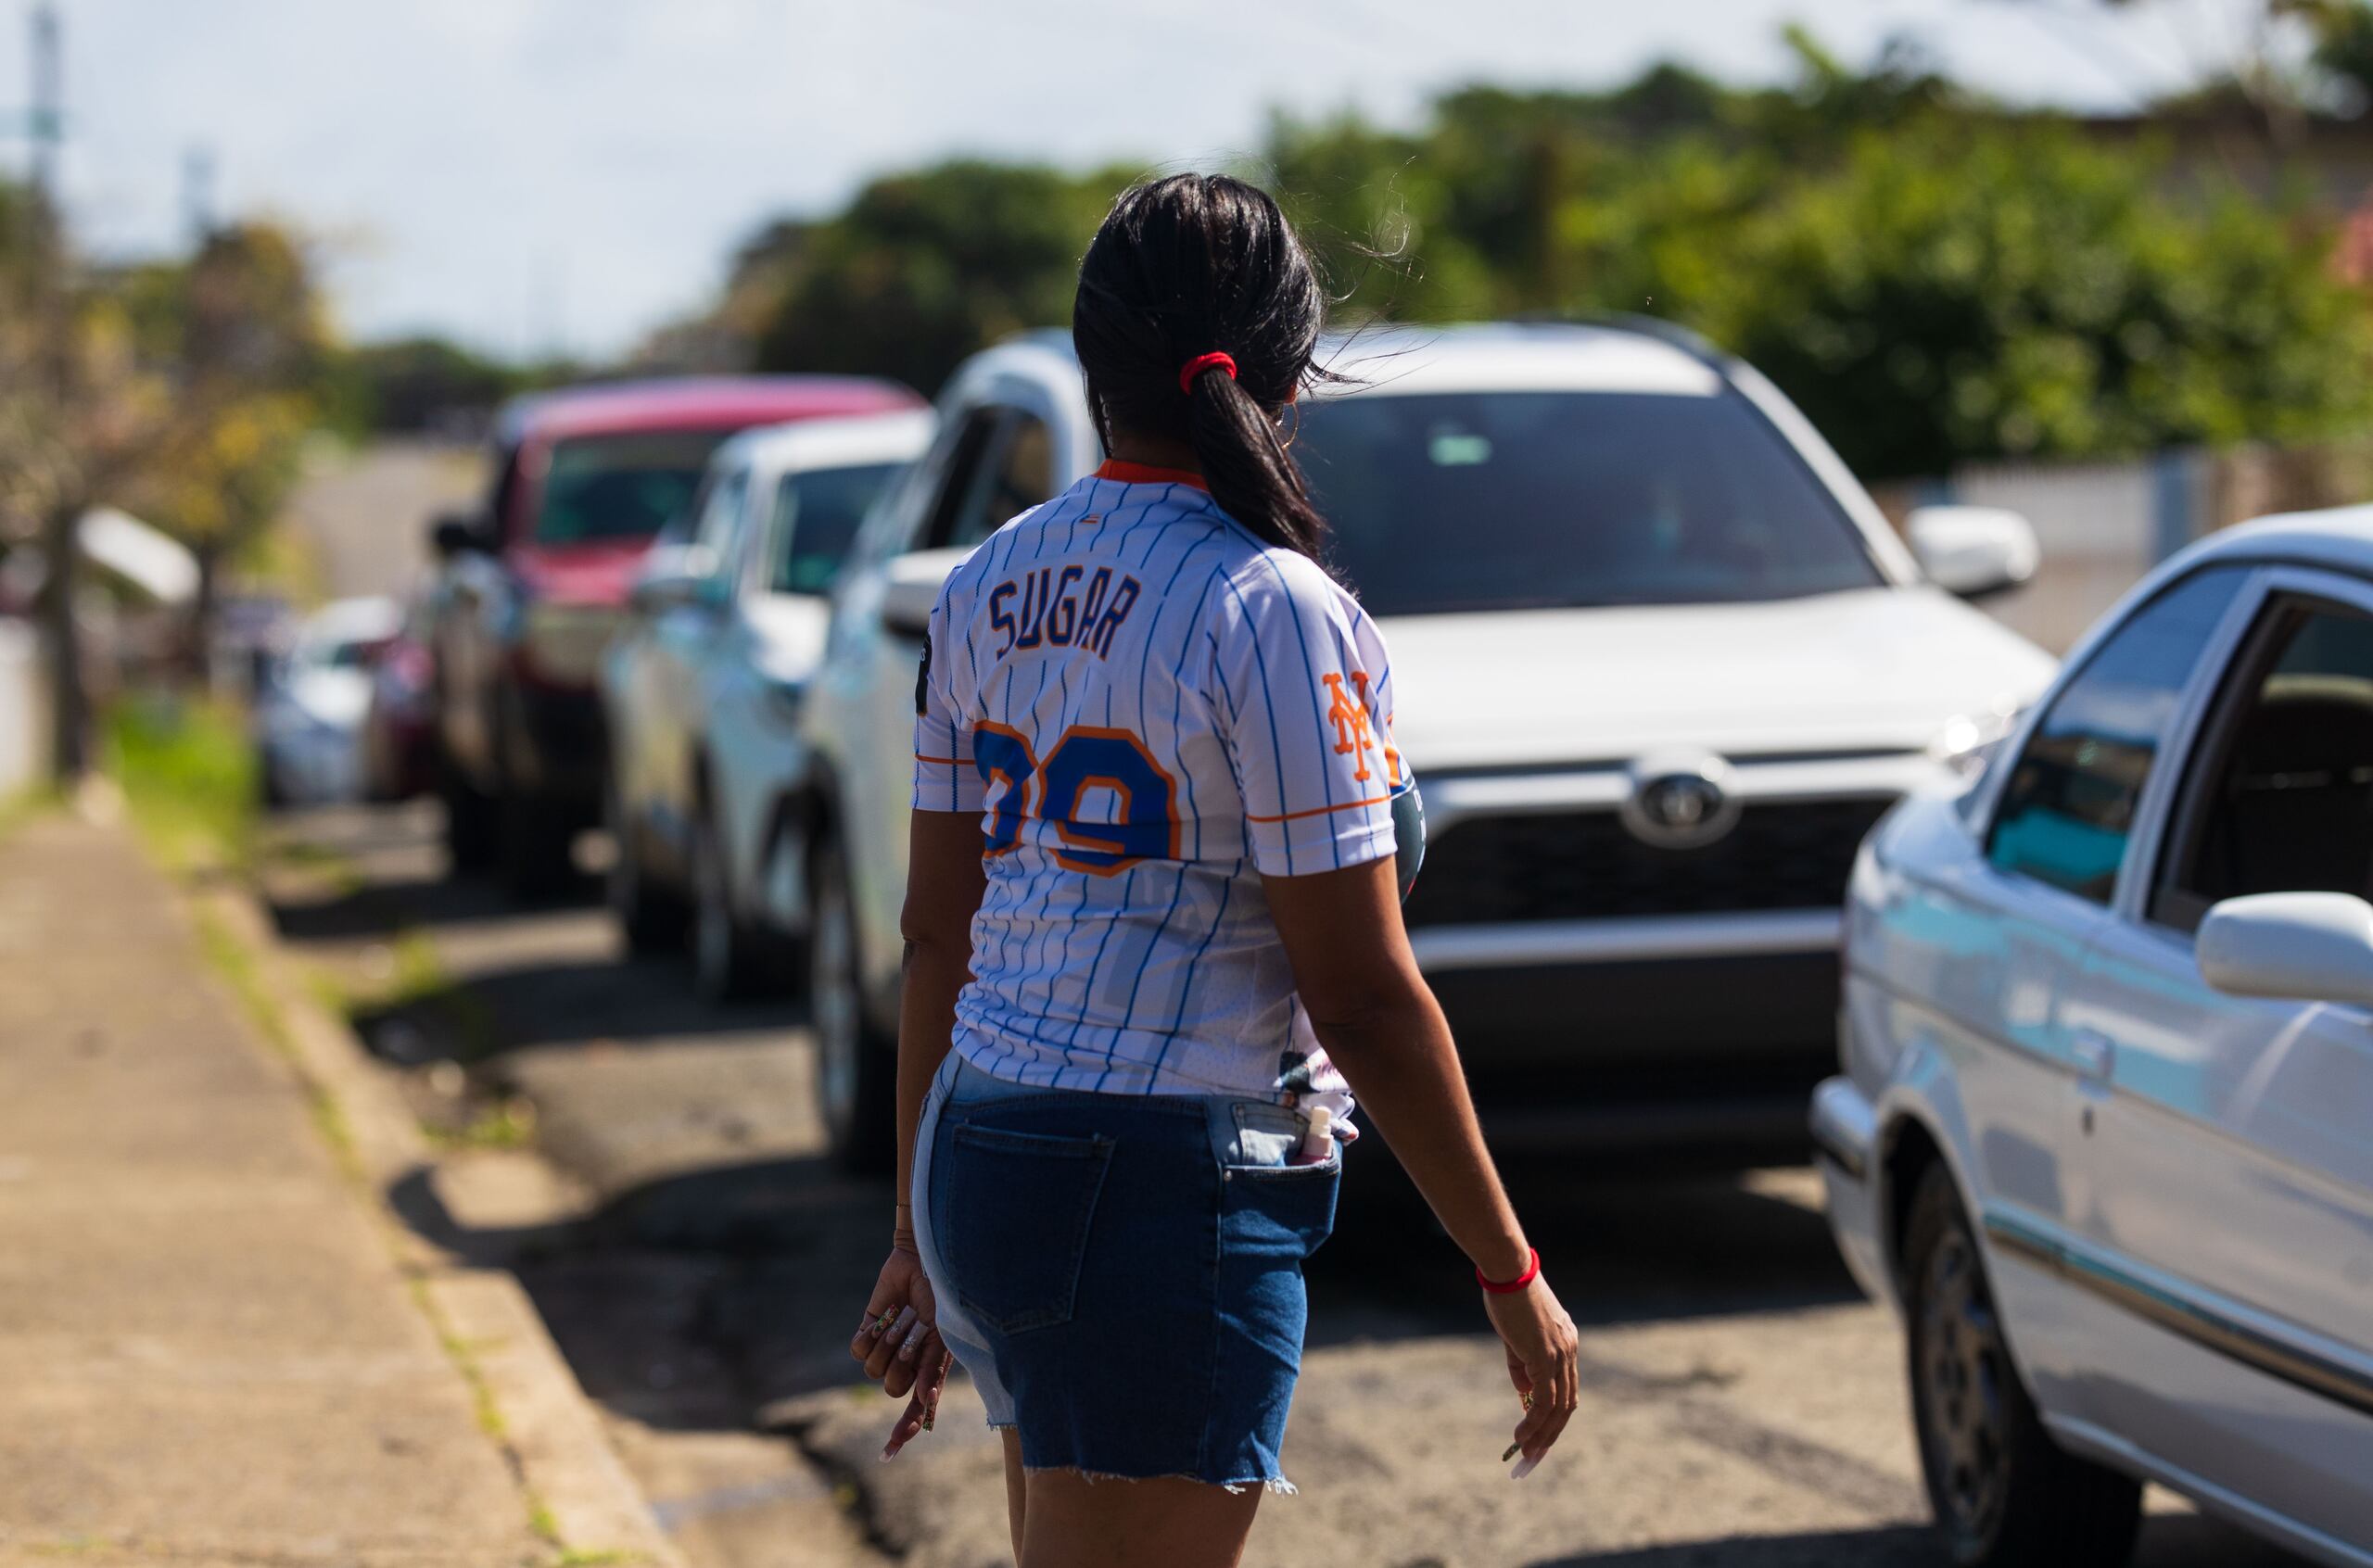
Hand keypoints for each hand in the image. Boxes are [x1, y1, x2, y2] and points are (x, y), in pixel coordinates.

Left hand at [850, 1246, 948, 1456]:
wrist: (922, 1262)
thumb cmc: (942, 1298)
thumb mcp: (943, 1335)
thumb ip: (933, 1367)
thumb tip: (924, 1401)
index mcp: (929, 1369)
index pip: (915, 1410)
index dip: (902, 1431)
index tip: (887, 1453)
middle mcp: (906, 1364)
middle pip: (892, 1388)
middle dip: (900, 1365)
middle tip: (914, 1338)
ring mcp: (885, 1349)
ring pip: (872, 1370)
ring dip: (888, 1344)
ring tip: (902, 1321)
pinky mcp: (867, 1332)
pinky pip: (857, 1350)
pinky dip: (869, 1334)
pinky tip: (882, 1318)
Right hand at [1483, 1273, 1579, 1472]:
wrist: (1509, 1272)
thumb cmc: (1508, 1297)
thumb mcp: (1516, 1337)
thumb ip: (1522, 1367)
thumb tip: (1525, 1395)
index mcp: (1566, 1344)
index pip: (1567, 1390)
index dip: (1555, 1417)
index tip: (1540, 1437)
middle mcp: (1569, 1352)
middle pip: (1568, 1404)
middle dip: (1552, 1434)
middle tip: (1535, 1456)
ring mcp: (1560, 1355)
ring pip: (1558, 1407)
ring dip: (1542, 1434)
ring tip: (1526, 1452)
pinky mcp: (1545, 1357)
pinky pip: (1544, 1400)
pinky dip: (1533, 1421)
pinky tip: (1520, 1434)